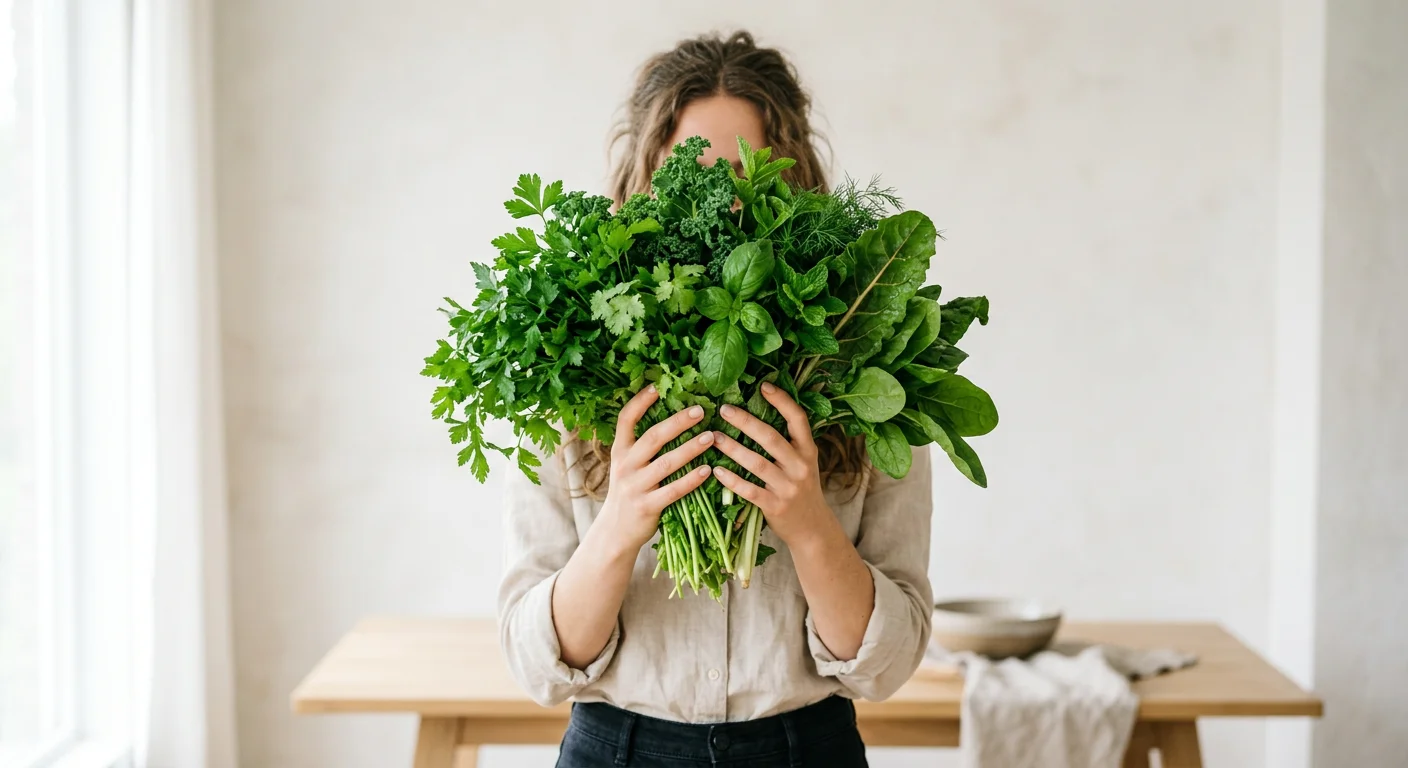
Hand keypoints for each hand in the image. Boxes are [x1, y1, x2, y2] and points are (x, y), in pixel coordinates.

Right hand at [597, 386, 714, 553]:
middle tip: (700, 411)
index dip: (640, 402)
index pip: (625, 420)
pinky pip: (673, 490)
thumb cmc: (629, 492)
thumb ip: (642, 446)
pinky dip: (691, 480)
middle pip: (653, 437)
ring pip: (666, 463)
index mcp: (620, 451)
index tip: (657, 386)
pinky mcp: (647, 506)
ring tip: (711, 437)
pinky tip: (708, 470)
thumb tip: (673, 419)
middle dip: (678, 422)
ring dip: (690, 448)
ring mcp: (635, 486)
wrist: (615, 531)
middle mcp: (625, 465)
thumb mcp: (627, 466)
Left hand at [711, 382, 835, 549]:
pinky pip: (750, 491)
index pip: (798, 419)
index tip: (762, 386)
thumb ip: (788, 443)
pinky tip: (715, 471)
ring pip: (757, 464)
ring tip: (713, 437)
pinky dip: (732, 480)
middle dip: (746, 422)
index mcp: (808, 451)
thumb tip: (759, 412)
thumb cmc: (802, 489)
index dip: (782, 401)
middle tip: (724, 409)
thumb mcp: (804, 463)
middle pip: (771, 438)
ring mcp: (788, 487)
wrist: (813, 529)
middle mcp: (800, 466)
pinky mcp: (776, 507)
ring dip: (733, 449)